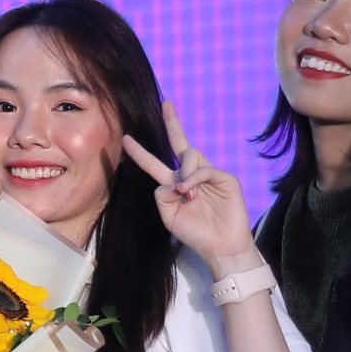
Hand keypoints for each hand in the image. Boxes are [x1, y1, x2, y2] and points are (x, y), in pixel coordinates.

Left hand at [121, 100, 256, 265]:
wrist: (220, 248)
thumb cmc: (196, 234)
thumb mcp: (168, 217)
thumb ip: (162, 196)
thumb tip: (171, 181)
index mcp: (175, 184)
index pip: (155, 164)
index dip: (140, 152)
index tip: (125, 139)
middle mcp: (190, 175)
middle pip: (180, 143)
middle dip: (173, 122)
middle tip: (166, 103)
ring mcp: (209, 174)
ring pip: (190, 156)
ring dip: (184, 173)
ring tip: (185, 195)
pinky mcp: (225, 178)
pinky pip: (204, 169)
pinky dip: (194, 179)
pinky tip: (190, 192)